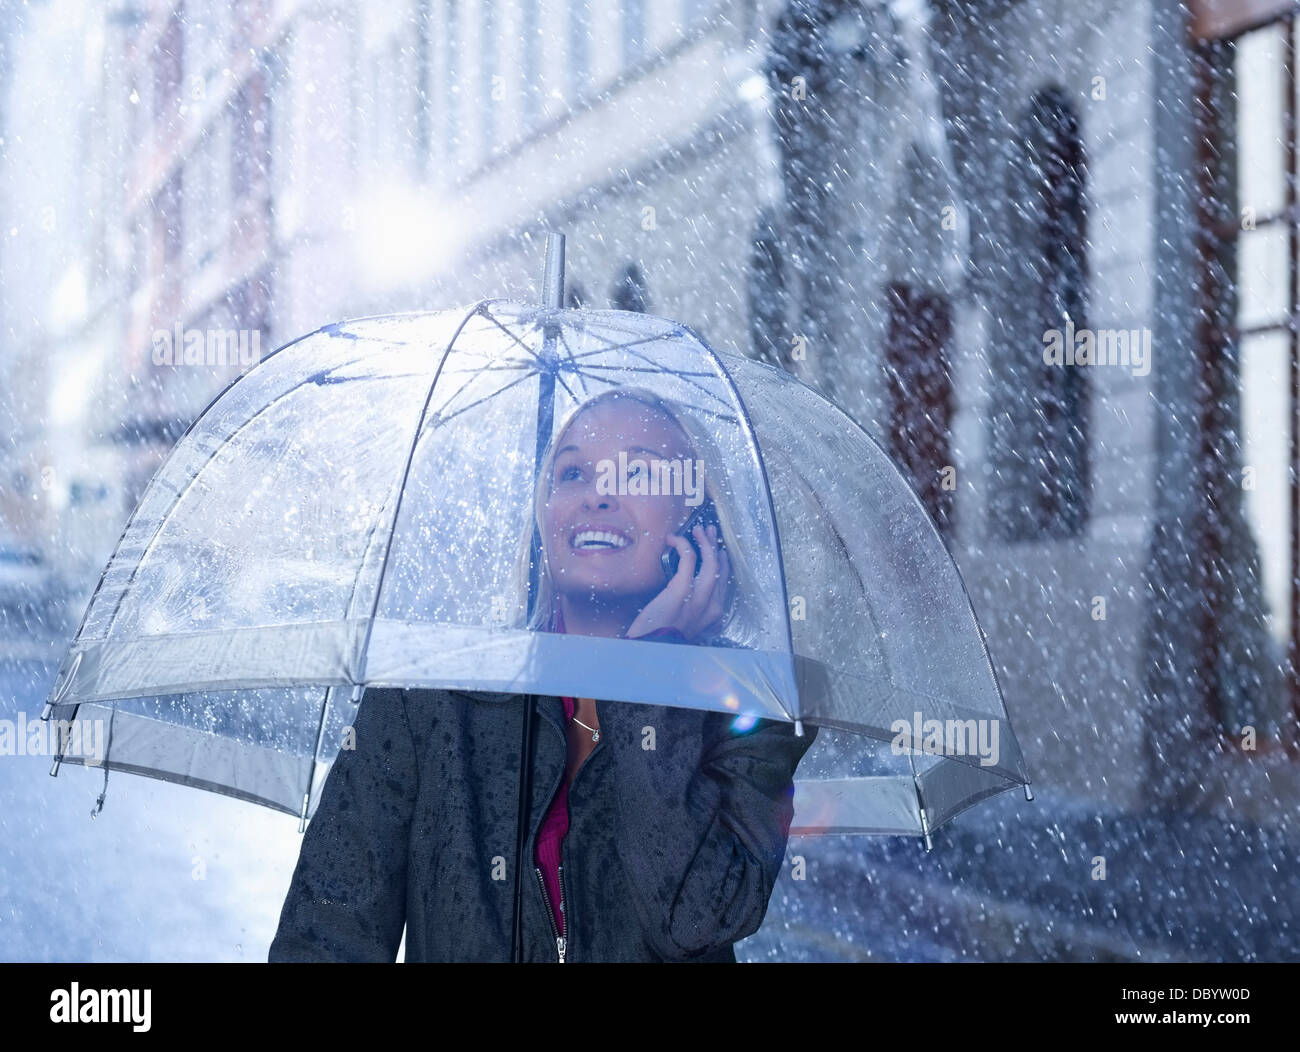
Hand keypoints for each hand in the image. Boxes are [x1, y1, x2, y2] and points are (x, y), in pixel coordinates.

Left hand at [626, 524, 730, 641]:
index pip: (723, 582)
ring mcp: (697, 598)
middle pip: (719, 569)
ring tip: (698, 529)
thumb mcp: (686, 625)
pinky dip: (683, 545)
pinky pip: (688, 559)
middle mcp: (711, 605)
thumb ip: (692, 611)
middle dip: (715, 547)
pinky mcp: (680, 591)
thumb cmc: (663, 637)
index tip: (718, 550)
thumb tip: (688, 591)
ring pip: (710, 562)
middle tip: (709, 532)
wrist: (651, 648)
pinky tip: (674, 538)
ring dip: (704, 542)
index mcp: (713, 614)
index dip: (722, 563)